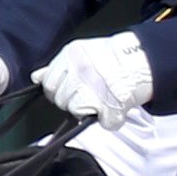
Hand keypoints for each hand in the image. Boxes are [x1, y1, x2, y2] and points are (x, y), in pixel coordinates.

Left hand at [35, 33, 153, 131]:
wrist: (140, 61)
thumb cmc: (110, 59)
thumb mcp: (79, 54)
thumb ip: (57, 67)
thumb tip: (36, 77)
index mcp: (71, 57)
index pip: (48, 83)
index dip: (57, 88)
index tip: (69, 87)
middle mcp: (80, 73)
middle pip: (60, 99)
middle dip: (70, 99)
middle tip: (87, 92)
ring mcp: (94, 92)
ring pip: (75, 111)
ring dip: (86, 110)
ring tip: (100, 98)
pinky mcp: (110, 109)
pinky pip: (102, 122)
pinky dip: (108, 119)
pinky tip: (112, 106)